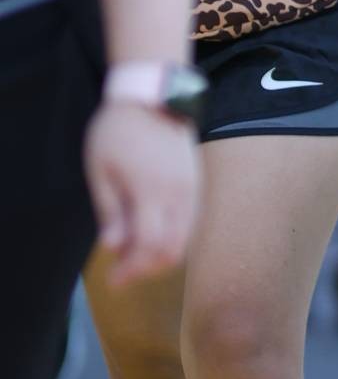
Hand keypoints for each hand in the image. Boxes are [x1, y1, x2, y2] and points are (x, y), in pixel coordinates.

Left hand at [83, 96, 200, 282]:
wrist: (154, 97)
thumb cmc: (118, 131)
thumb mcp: (100, 170)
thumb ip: (110, 211)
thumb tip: (113, 247)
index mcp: (151, 191)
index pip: (148, 245)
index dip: (131, 268)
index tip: (112, 281)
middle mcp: (179, 195)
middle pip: (173, 249)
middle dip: (147, 268)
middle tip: (122, 272)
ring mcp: (192, 189)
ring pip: (186, 238)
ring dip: (162, 254)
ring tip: (134, 255)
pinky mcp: (196, 183)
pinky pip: (191, 222)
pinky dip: (174, 238)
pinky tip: (152, 234)